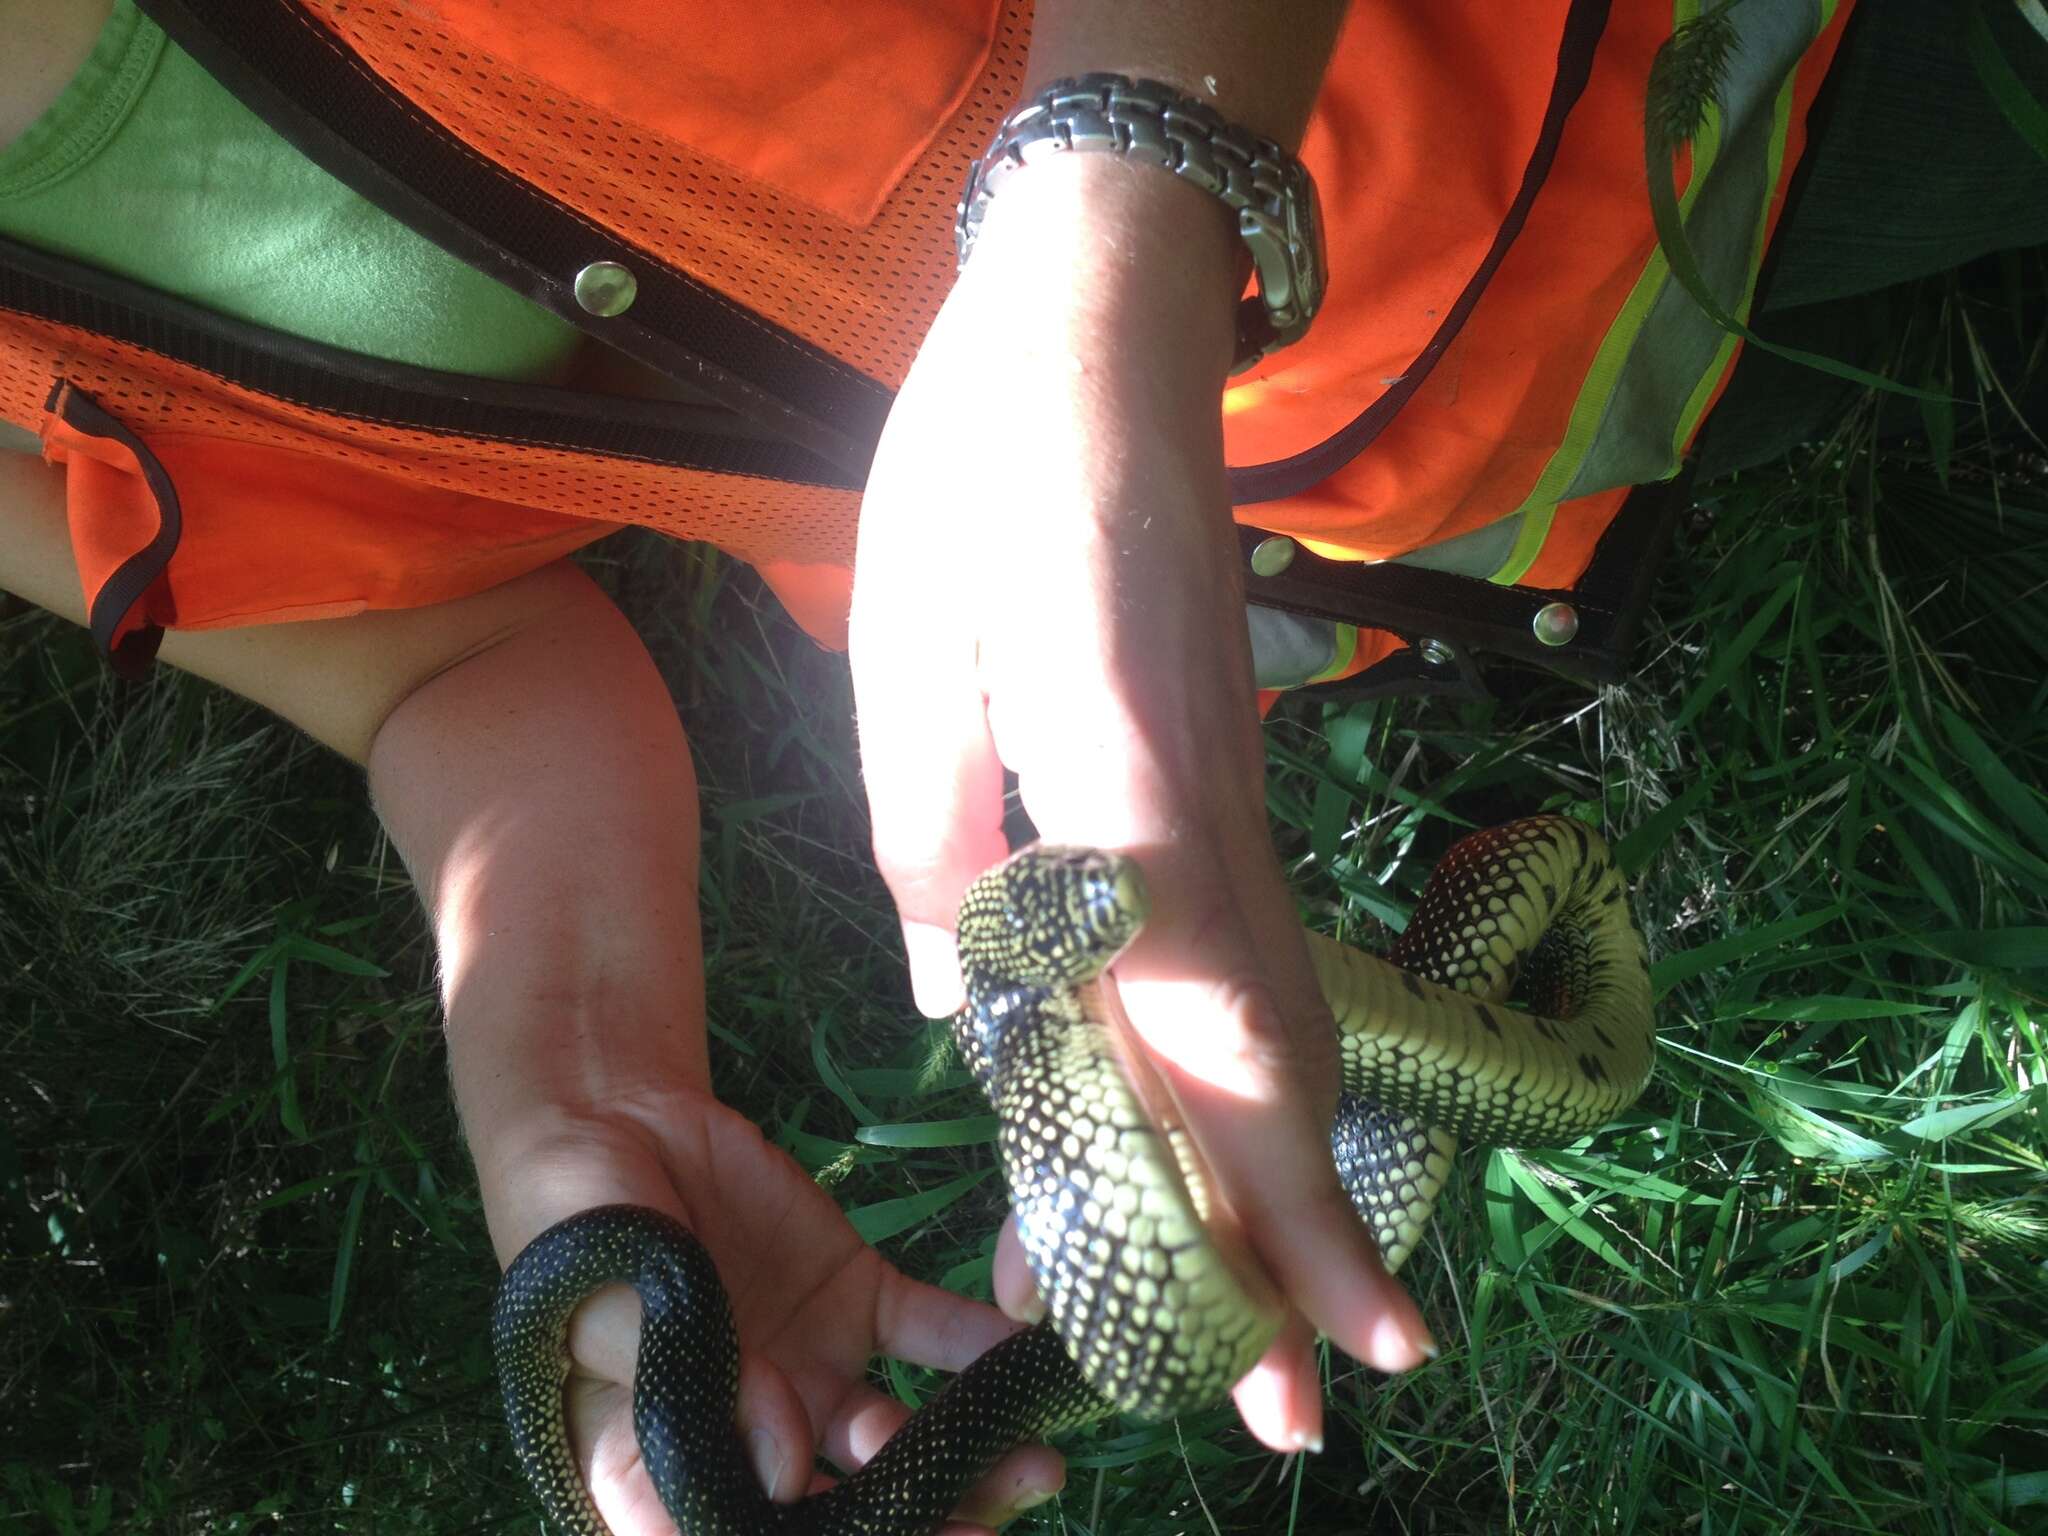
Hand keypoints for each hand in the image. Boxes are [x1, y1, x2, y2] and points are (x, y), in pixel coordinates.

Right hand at [482, 1088, 1063, 1533]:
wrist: (610, 1120)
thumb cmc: (575, 1234)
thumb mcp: (614, 1316)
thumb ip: (701, 1389)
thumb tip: (789, 1470)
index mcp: (672, 1472)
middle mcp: (754, 1440)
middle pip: (848, 1509)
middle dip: (926, 1522)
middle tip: (993, 1519)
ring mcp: (809, 1373)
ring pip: (902, 1437)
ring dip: (972, 1454)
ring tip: (1037, 1461)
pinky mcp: (852, 1301)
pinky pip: (927, 1336)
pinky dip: (981, 1348)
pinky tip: (1027, 1357)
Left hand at [849, 156, 1436, 1454]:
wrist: (1105, 312)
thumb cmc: (979, 453)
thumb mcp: (905, 641)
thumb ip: (928, 835)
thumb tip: (944, 1008)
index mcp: (1113, 768)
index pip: (1191, 1019)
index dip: (1234, 1192)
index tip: (1264, 1335)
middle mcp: (1203, 800)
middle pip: (1268, 1045)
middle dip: (1294, 1232)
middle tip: (1307, 1400)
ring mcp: (1234, 786)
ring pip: (1279, 1009)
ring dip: (1292, 1170)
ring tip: (1305, 1307)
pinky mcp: (1228, 768)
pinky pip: (1252, 943)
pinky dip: (1258, 1067)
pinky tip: (1235, 1133)